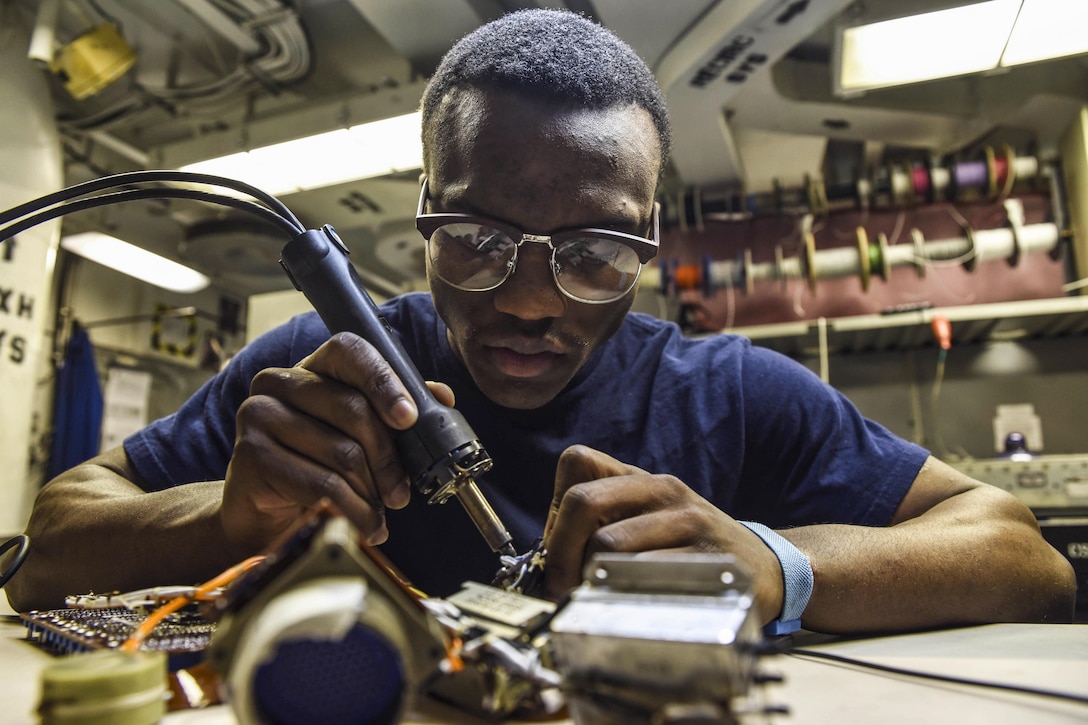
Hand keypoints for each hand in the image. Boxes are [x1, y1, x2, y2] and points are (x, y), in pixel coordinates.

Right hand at [220, 331, 454, 555]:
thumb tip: (442, 397)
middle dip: (388, 458)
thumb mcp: (359, 435)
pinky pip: (321, 483)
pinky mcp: (250, 454)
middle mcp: (279, 381)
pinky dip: (354, 510)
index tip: (408, 418)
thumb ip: (397, 412)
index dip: (384, 381)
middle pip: (354, 409)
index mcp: (311, 366)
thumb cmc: (315, 466)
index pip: (351, 351)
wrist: (262, 512)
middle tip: (402, 493)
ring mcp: (258, 414)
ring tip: (379, 512)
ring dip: (372, 492)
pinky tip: (366, 525)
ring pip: (342, 452)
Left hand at [542, 445, 784, 623]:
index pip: (576, 462)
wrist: (766, 566)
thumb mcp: (649, 519)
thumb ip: (602, 524)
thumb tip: (546, 555)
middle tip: (560, 586)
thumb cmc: (693, 547)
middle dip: (559, 552)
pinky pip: (645, 575)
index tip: (557, 548)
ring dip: (589, 580)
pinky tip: (629, 605)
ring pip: (608, 543)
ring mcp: (686, 520)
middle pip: (582, 502)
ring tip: (595, 599)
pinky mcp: (705, 557)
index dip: (554, 510)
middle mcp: (662, 489)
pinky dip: (624, 595)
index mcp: (640, 478)